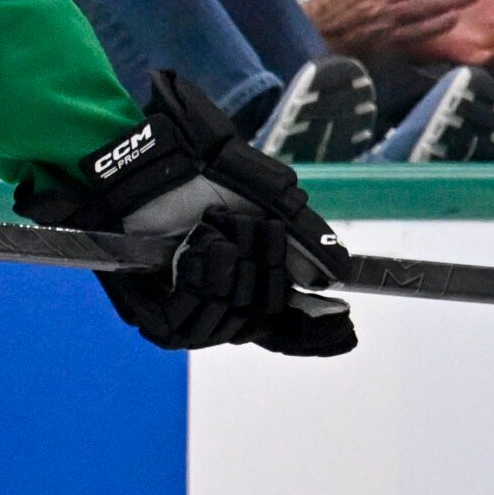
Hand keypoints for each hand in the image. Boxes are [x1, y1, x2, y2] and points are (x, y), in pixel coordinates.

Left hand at [23, 70, 356, 355]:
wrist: (150, 162)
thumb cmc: (201, 174)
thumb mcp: (266, 203)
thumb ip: (302, 243)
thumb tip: (335, 280)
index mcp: (247, 284)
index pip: (284, 328)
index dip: (312, 332)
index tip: (344, 330)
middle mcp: (218, 307)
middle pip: (261, 321)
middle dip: (264, 270)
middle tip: (244, 227)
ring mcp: (184, 314)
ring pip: (228, 325)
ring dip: (229, 271)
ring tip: (210, 231)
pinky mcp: (149, 316)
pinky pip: (184, 327)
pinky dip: (198, 283)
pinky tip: (192, 251)